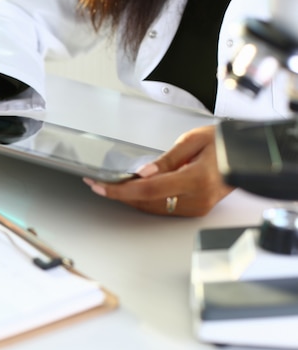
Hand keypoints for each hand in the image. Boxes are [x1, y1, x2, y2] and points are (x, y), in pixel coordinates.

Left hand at [83, 125, 233, 216]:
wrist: (249, 153)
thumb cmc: (225, 142)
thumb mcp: (192, 141)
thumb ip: (165, 160)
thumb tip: (143, 173)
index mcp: (196, 180)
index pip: (148, 190)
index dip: (121, 190)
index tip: (100, 186)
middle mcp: (197, 199)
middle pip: (147, 202)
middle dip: (120, 194)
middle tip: (99, 184)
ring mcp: (197, 207)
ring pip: (153, 208)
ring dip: (130, 198)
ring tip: (111, 186)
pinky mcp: (197, 209)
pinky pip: (163, 207)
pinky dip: (145, 200)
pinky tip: (133, 191)